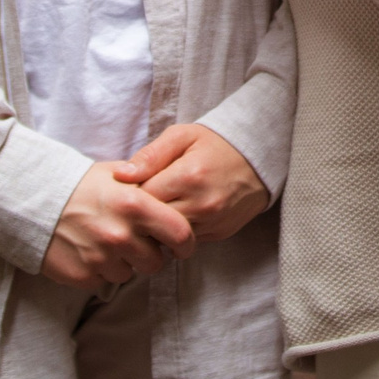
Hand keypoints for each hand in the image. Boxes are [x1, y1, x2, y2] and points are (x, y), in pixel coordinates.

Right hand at [39, 161, 194, 289]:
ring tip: (106, 241)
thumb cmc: (80, 184)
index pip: (180, 233)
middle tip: (135, 241)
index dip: (185, 242)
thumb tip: (176, 198)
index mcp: (135, 205)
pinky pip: (104, 281)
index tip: (183, 245)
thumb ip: (148, 189)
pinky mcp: (83, 276)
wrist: (32, 200)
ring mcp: (101, 258)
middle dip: (150, 254)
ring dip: (124, 262)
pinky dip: (101, 270)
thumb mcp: (117, 175)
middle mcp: (120, 234)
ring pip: (130, 273)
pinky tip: (88, 250)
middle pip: (156, 262)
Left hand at [115, 124, 270, 242]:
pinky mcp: (219, 234)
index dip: (132, 194)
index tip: (133, 187)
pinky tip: (178, 213)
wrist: (259, 158)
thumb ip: (150, 155)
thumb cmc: (215, 143)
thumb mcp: (182, 136)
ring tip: (160, 206)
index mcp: (189, 176)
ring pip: (168, 237)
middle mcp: (202, 204)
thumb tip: (120, 176)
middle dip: (143, 214)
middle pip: (153, 222)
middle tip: (143, 200)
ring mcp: (212, 223)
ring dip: (159, 226)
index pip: (142, 198)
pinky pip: (186, 241)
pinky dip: (177, 231)